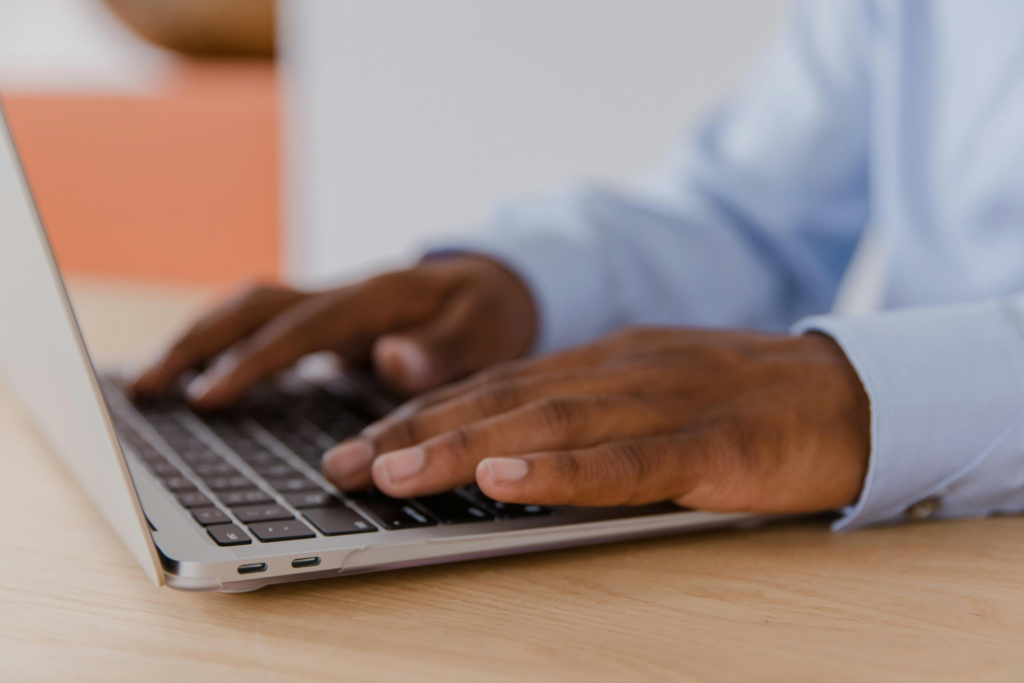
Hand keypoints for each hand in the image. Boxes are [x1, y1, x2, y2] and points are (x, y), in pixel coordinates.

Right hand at [130, 256, 536, 407]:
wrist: (495, 287)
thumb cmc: (492, 316)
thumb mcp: (488, 336)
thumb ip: (444, 352)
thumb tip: (390, 358)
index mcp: (379, 298)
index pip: (303, 327)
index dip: (254, 361)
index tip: (207, 396)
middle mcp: (345, 294)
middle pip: (257, 306)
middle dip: (199, 343)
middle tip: (147, 388)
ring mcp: (332, 305)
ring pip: (250, 308)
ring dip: (198, 338)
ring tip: (150, 381)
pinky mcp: (327, 322)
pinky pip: (263, 324)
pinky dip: (222, 342)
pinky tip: (196, 371)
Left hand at [322, 328, 869, 513]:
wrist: (851, 393)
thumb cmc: (739, 405)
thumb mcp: (646, 397)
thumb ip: (583, 416)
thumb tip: (504, 449)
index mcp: (599, 363)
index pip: (492, 387)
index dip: (418, 416)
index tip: (357, 447)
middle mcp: (617, 372)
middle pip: (500, 401)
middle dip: (414, 433)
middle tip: (342, 467)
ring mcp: (663, 403)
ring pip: (549, 423)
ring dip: (464, 448)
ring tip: (394, 473)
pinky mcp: (712, 446)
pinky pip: (630, 461)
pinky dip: (564, 471)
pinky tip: (509, 480)